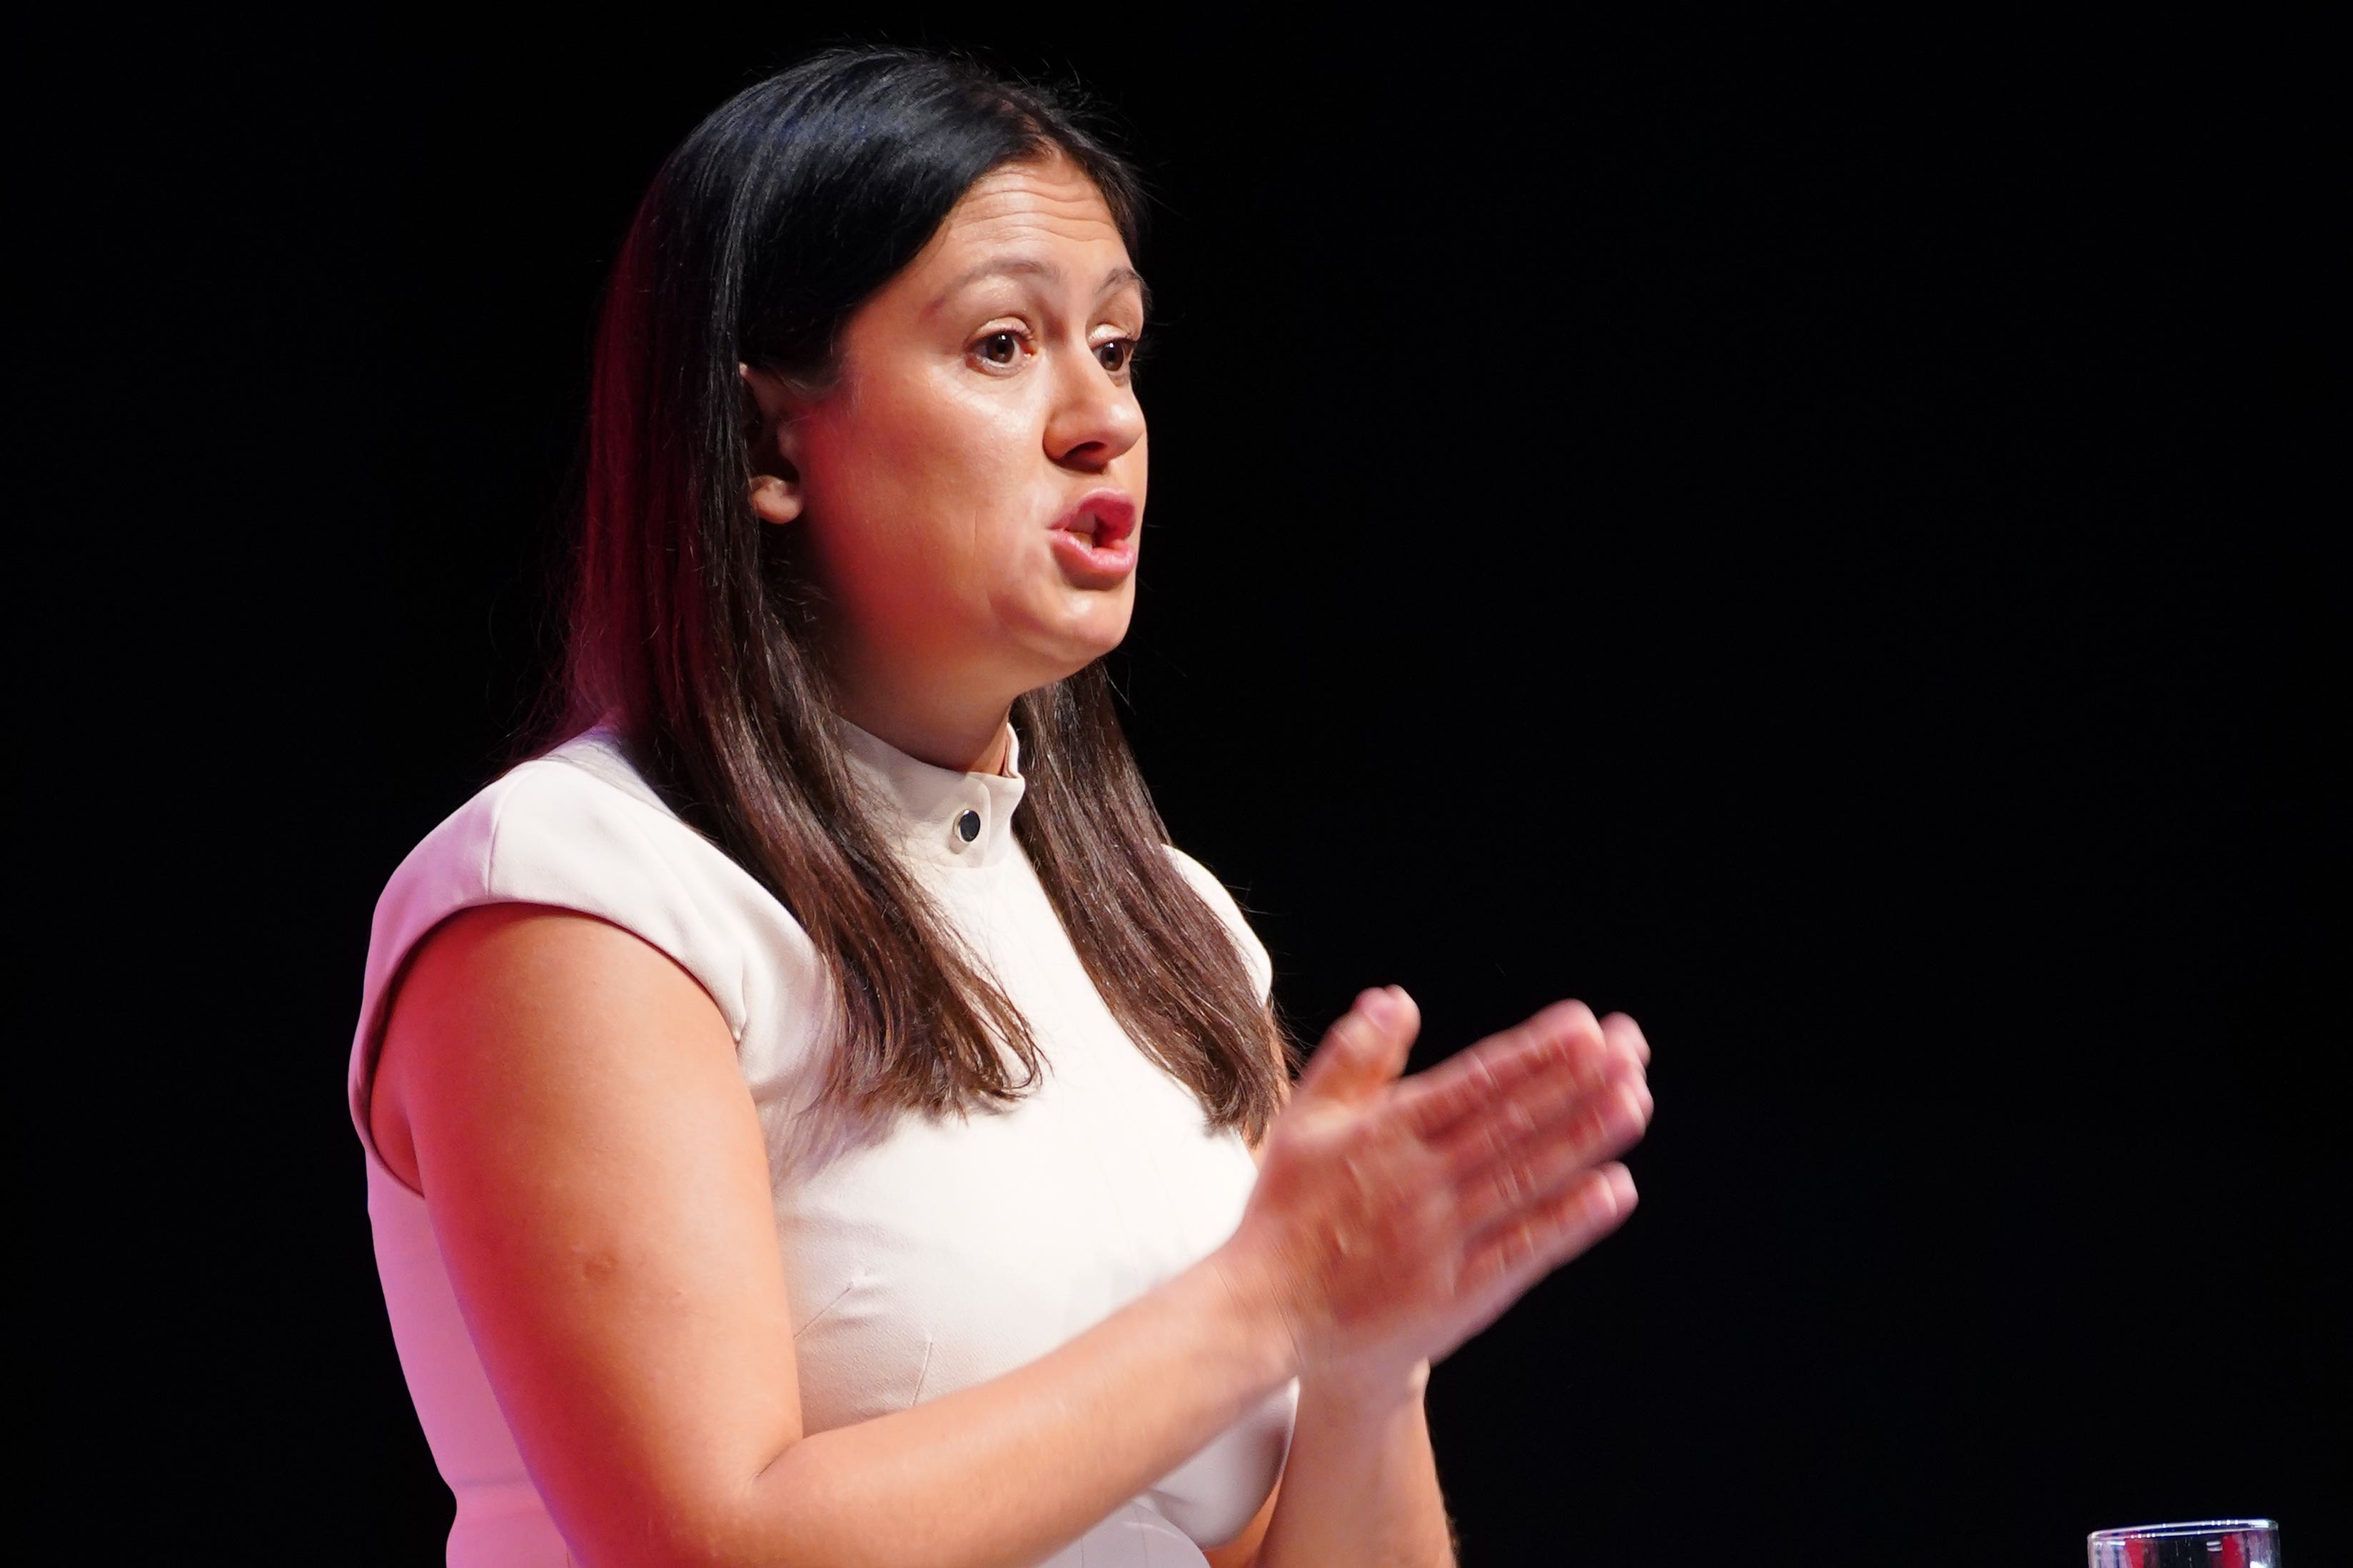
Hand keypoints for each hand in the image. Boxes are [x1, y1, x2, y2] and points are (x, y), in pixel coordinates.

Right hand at [1213, 986, 1650, 1391]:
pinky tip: (1613, 1189)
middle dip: (1576, 1083)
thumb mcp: (1307, 1118)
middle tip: (1632, 1050)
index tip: (1584, 1025)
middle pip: (1512, 1123)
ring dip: (1585, 1139)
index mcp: (1384, 1134)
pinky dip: (1570, 1220)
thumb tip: (1396, 998)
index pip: (1474, 1082)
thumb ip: (1355, 1057)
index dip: (1533, 1053)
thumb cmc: (1290, 1210)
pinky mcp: (1456, 1294)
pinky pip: (1523, 1249)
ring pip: (1526, 1178)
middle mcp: (1418, 1182)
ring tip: (1636, 1101)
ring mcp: (1440, 1240)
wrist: (1268, 1313)